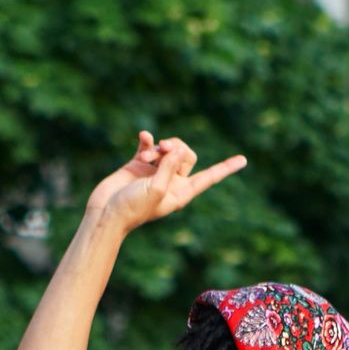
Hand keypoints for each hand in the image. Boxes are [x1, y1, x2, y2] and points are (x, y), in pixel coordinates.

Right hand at [83, 132, 246, 233]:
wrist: (105, 213)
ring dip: (158, 148)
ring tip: (148, 156)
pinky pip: (149, 146)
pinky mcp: (138, 165)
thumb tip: (178, 148)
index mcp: (181, 192)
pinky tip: (144, 136)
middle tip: (165, 149)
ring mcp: (155, 172)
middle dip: (179, 147)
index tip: (243, 160)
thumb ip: (170, 166)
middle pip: (187, 155)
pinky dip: (147, 141)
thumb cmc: (133, 208)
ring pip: (167, 149)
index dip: (225, 168)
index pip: (209, 178)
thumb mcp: (157, 189)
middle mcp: (171, 181)